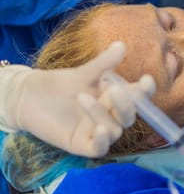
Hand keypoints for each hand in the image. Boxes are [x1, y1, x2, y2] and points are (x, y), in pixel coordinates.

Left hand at [9, 42, 154, 157]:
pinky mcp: (82, 144)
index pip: (138, 97)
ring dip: (102, 115)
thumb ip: (103, 63)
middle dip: (126, 104)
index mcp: (116, 97)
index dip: (145, 91)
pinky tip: (97, 129)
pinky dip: (101, 141)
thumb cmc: (59, 84)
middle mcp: (111, 115)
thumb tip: (121, 45)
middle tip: (115, 90)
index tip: (146, 80)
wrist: (27, 97)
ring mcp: (97, 131)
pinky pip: (99, 149)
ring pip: (113, 130)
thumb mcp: (83, 73)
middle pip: (129, 115)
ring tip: (81, 97)